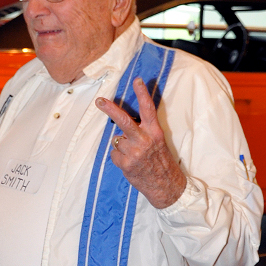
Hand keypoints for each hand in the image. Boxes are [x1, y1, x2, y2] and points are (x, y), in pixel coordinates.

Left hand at [96, 78, 185, 209]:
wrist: (166, 186)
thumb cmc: (161, 161)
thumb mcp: (158, 142)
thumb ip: (144, 131)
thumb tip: (124, 123)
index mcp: (155, 132)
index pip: (148, 109)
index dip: (142, 93)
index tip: (137, 80)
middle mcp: (145, 140)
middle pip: (124, 120)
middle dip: (110, 109)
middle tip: (99, 101)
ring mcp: (134, 152)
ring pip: (116, 139)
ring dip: (121, 145)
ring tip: (132, 153)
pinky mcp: (126, 164)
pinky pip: (114, 154)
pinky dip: (119, 157)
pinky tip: (129, 163)